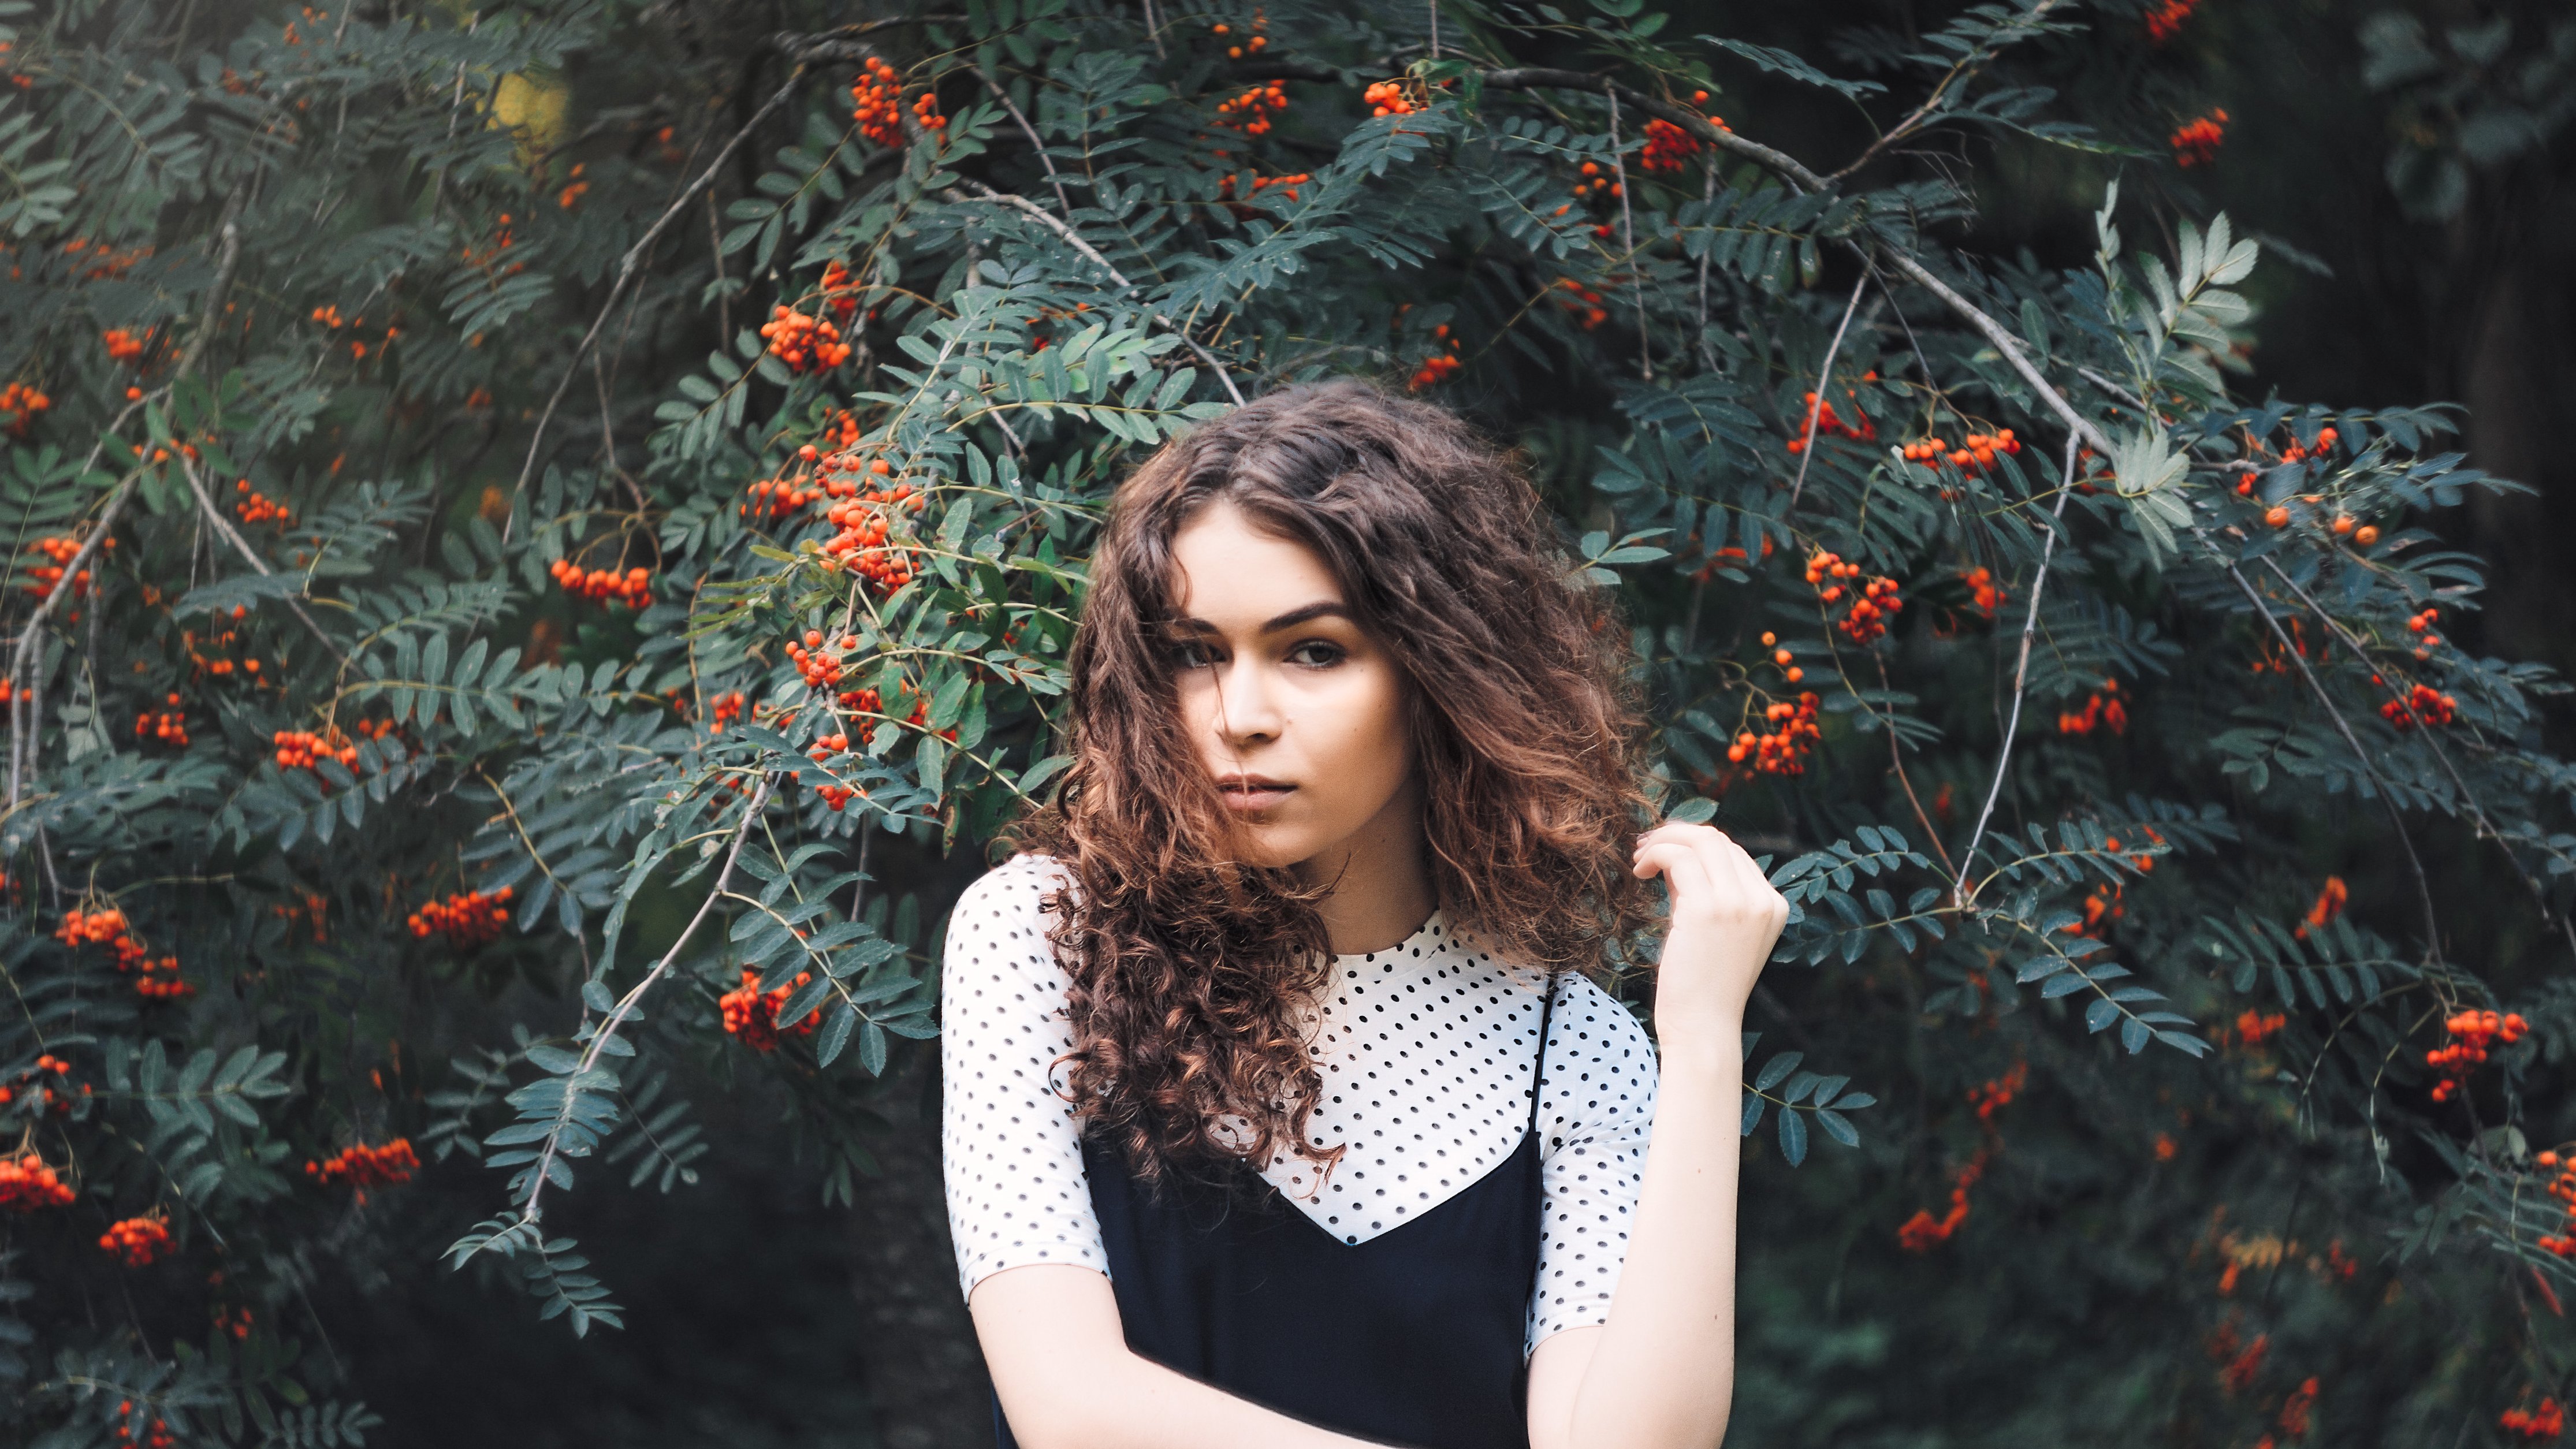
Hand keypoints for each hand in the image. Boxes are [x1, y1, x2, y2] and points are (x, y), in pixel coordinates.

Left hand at [1631, 821, 1787, 1049]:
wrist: (1703, 1029)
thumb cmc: (1702, 986)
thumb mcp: (1710, 930)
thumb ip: (1701, 892)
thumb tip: (1674, 855)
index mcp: (1773, 906)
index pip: (1733, 853)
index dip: (1694, 845)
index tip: (1663, 852)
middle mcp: (1763, 900)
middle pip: (1718, 839)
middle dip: (1676, 835)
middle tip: (1644, 847)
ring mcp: (1739, 903)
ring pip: (1700, 841)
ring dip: (1662, 841)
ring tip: (1638, 859)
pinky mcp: (1709, 908)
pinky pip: (1679, 858)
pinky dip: (1655, 855)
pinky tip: (1638, 872)